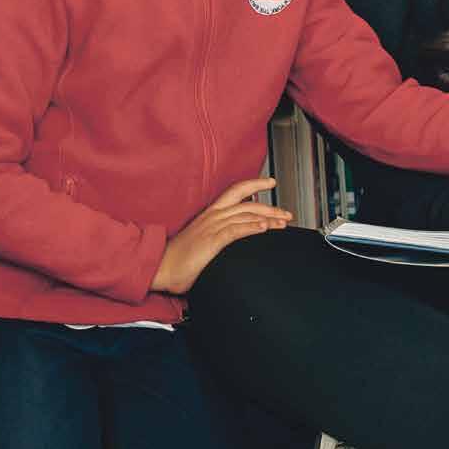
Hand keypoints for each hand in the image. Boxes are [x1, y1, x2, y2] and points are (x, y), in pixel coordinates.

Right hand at [151, 177, 292, 294]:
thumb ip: (219, 234)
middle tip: (288, 213)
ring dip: (269, 218)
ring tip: (284, 222)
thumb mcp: (203, 240)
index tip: (271, 181)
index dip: (255, 184)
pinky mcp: (211, 240)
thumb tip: (235, 237)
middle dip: (272, 207)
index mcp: (211, 213)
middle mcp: (213, 216)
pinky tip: (264, 228)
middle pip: (248, 203)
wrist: (160, 267)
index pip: (236, 191)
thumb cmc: (179, 258)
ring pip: (246, 215)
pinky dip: (251, 227)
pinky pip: (235, 230)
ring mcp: (212, 227)